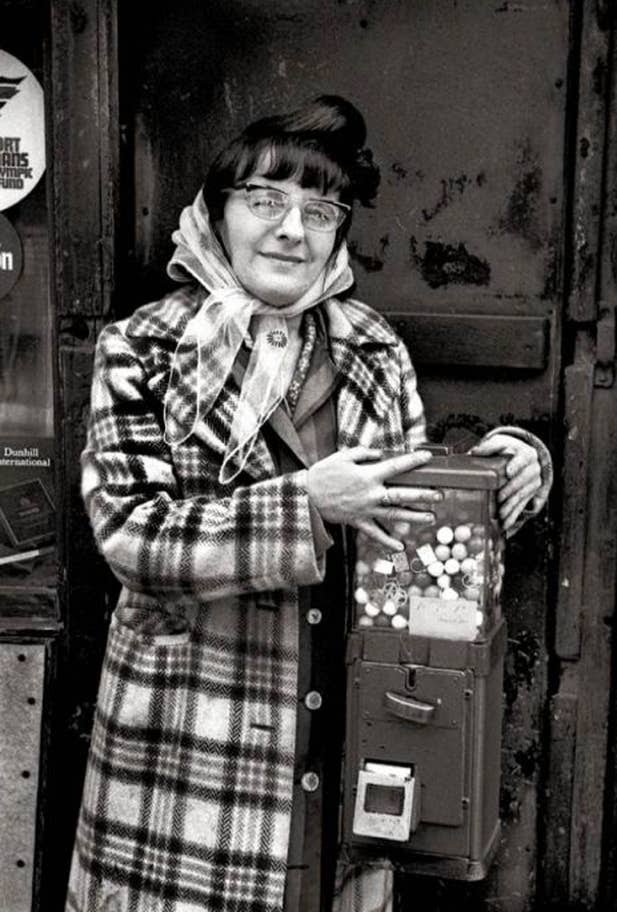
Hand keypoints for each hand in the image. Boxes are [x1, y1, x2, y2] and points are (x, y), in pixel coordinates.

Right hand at [307, 446, 440, 550]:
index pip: (396, 467)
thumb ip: (364, 453)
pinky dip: (388, 541)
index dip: (413, 461)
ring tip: (431, 517)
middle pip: (402, 495)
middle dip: (423, 495)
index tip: (427, 457)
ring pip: (394, 515)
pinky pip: (375, 533)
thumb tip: (381, 455)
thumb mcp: (343, 456)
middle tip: (439, 495)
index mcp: (368, 475)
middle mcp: (370, 494)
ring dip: (414, 517)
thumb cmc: (324, 474)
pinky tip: (401, 546)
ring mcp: (365, 510)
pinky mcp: (358, 521)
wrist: (306, 497)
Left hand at [470, 434, 541, 531]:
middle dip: (511, 489)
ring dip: (512, 506)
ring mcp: (534, 482)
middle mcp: (534, 468)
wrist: (520, 456)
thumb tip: (475, 452)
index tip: (508, 472)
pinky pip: (522, 505)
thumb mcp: (499, 443)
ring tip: (501, 514)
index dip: (516, 465)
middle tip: (500, 497)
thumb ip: (489, 447)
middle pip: (524, 480)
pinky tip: (506, 523)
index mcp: (527, 454)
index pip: (524, 458)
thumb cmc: (507, 450)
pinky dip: (514, 515)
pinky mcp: (530, 494)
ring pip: (524, 495)